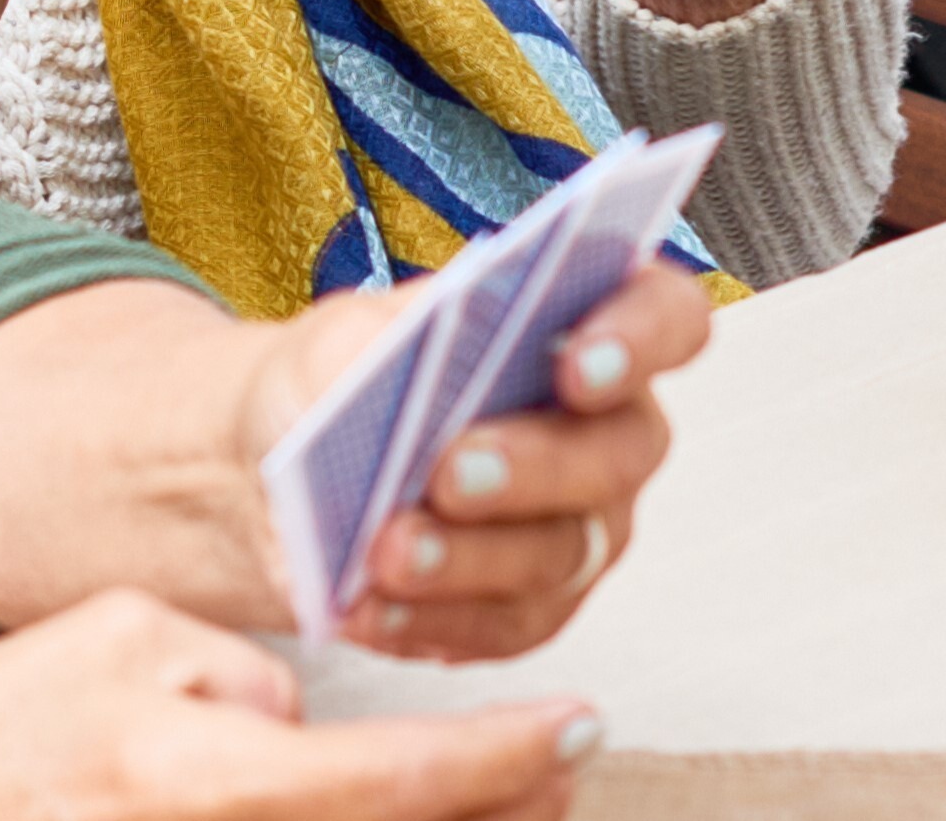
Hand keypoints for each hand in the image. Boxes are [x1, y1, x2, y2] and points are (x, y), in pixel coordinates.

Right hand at [0, 589, 598, 820]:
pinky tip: (421, 817)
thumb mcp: (127, 638)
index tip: (580, 724)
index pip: (392, 777)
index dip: (504, 758)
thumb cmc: (1, 725)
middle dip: (508, 812)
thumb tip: (304, 723)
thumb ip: (238, 678)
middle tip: (565, 764)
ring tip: (521, 800)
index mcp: (197, 777)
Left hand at [249, 254, 716, 663]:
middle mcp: (605, 430)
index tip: (578, 367)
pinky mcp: (530, 608)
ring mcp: (579, 527)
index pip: (667, 319)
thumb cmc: (334, 385)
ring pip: (561, 550)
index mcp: (584, 327)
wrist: (278, 476)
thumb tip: (400, 357)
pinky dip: (432, 617)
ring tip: (388, 552)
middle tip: (452, 471)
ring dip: (469, 555)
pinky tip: (370, 606)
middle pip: (620, 451)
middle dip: (537, 465)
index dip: (643, 338)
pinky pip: (503, 625)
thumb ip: (375, 337)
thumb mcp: (338, 337)